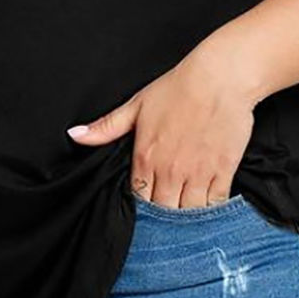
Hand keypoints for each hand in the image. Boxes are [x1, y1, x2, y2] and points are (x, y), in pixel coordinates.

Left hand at [66, 46, 257, 208]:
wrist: (219, 77)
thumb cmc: (178, 88)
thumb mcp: (136, 105)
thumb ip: (105, 127)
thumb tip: (75, 135)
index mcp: (146, 157)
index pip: (138, 200)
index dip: (141, 208)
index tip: (146, 206)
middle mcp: (170, 170)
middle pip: (163, 214)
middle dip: (164, 220)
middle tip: (166, 219)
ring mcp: (198, 173)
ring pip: (189, 215)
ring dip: (187, 220)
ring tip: (186, 215)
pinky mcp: (223, 171)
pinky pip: (216, 205)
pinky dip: (212, 211)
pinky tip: (208, 208)